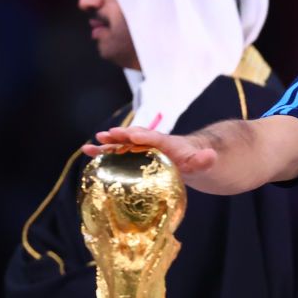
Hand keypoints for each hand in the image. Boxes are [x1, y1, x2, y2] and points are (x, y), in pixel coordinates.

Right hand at [82, 127, 218, 177]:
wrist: (189, 158)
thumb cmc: (194, 161)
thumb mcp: (203, 162)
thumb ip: (205, 160)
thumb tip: (210, 156)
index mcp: (168, 143)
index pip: (156, 138)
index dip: (144, 136)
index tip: (132, 135)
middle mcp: (151, 143)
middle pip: (135, 138)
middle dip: (121, 137)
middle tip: (107, 135)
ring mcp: (141, 148)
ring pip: (122, 145)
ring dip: (107, 146)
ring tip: (90, 147)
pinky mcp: (135, 156)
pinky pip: (118, 153)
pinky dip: (104, 153)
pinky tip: (87, 153)